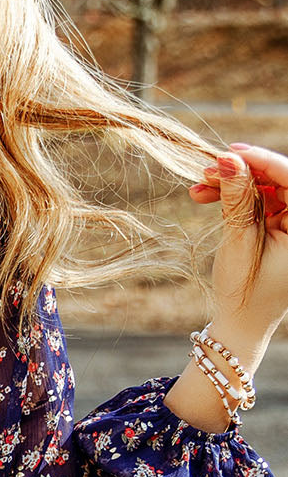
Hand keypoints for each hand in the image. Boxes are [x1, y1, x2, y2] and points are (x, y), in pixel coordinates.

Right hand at [189, 143, 287, 347]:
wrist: (242, 324)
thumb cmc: (245, 291)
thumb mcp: (239, 242)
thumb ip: (237, 199)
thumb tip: (228, 160)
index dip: (263, 161)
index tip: (231, 152)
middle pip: (277, 179)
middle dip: (241, 172)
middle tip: (207, 170)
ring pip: (263, 187)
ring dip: (231, 184)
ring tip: (199, 187)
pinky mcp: (276, 224)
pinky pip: (256, 200)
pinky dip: (232, 197)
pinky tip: (206, 196)